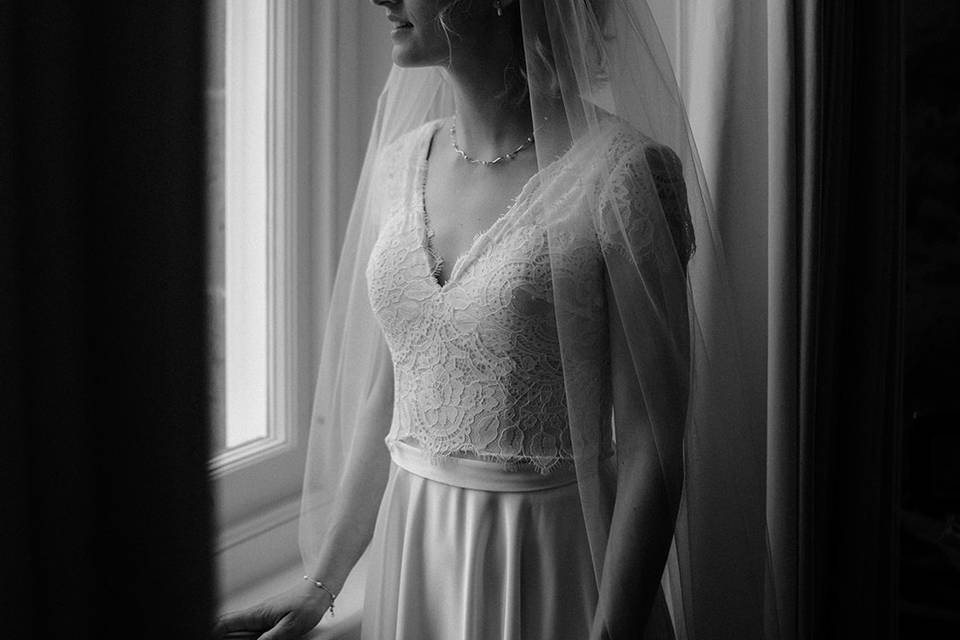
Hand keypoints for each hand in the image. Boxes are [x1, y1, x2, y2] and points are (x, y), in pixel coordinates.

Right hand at [212, 581, 329, 639]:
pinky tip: (247, 639)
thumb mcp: (290, 626)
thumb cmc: (307, 605)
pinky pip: (250, 632)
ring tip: (220, 636)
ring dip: (231, 638)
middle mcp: (255, 617)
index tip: (202, 634)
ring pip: (238, 631)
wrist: (320, 591)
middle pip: (227, 629)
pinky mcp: (269, 622)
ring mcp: (261, 619)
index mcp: (256, 616)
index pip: (225, 624)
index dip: (210, 631)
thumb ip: (271, 639)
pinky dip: (244, 637)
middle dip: (218, 636)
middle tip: (208, 635)